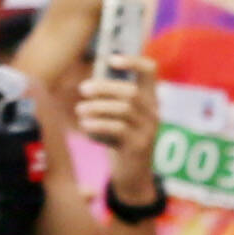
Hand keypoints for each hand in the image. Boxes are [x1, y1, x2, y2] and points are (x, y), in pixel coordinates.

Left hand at [72, 57, 161, 172]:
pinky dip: (98, 124)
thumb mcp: (121, 117)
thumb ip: (111, 100)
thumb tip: (89, 85)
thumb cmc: (121, 140)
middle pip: (130, 92)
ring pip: (123, 110)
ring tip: (80, 110)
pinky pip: (117, 129)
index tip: (111, 60)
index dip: (133, 61)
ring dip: (97, 107)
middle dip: (104, 88)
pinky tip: (85, 125)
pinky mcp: (138, 146)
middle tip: (83, 89)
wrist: (133, 175)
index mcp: (150, 99)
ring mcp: (148, 130)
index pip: (150, 71)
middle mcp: (154, 112)